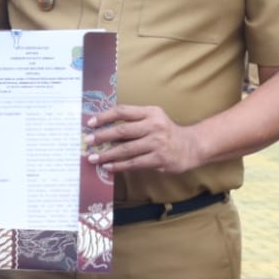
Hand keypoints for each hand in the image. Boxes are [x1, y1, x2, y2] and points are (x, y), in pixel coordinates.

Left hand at [84, 104, 201, 175]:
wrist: (191, 146)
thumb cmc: (166, 132)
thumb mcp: (153, 119)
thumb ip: (134, 121)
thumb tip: (104, 128)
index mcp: (150, 112)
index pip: (123, 111)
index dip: (104, 116)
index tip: (90, 123)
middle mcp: (154, 125)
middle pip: (122, 130)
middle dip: (102, 136)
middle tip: (87, 141)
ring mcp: (157, 143)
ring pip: (126, 149)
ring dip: (107, 154)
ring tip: (93, 158)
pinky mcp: (159, 159)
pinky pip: (134, 163)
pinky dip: (119, 166)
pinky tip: (108, 167)